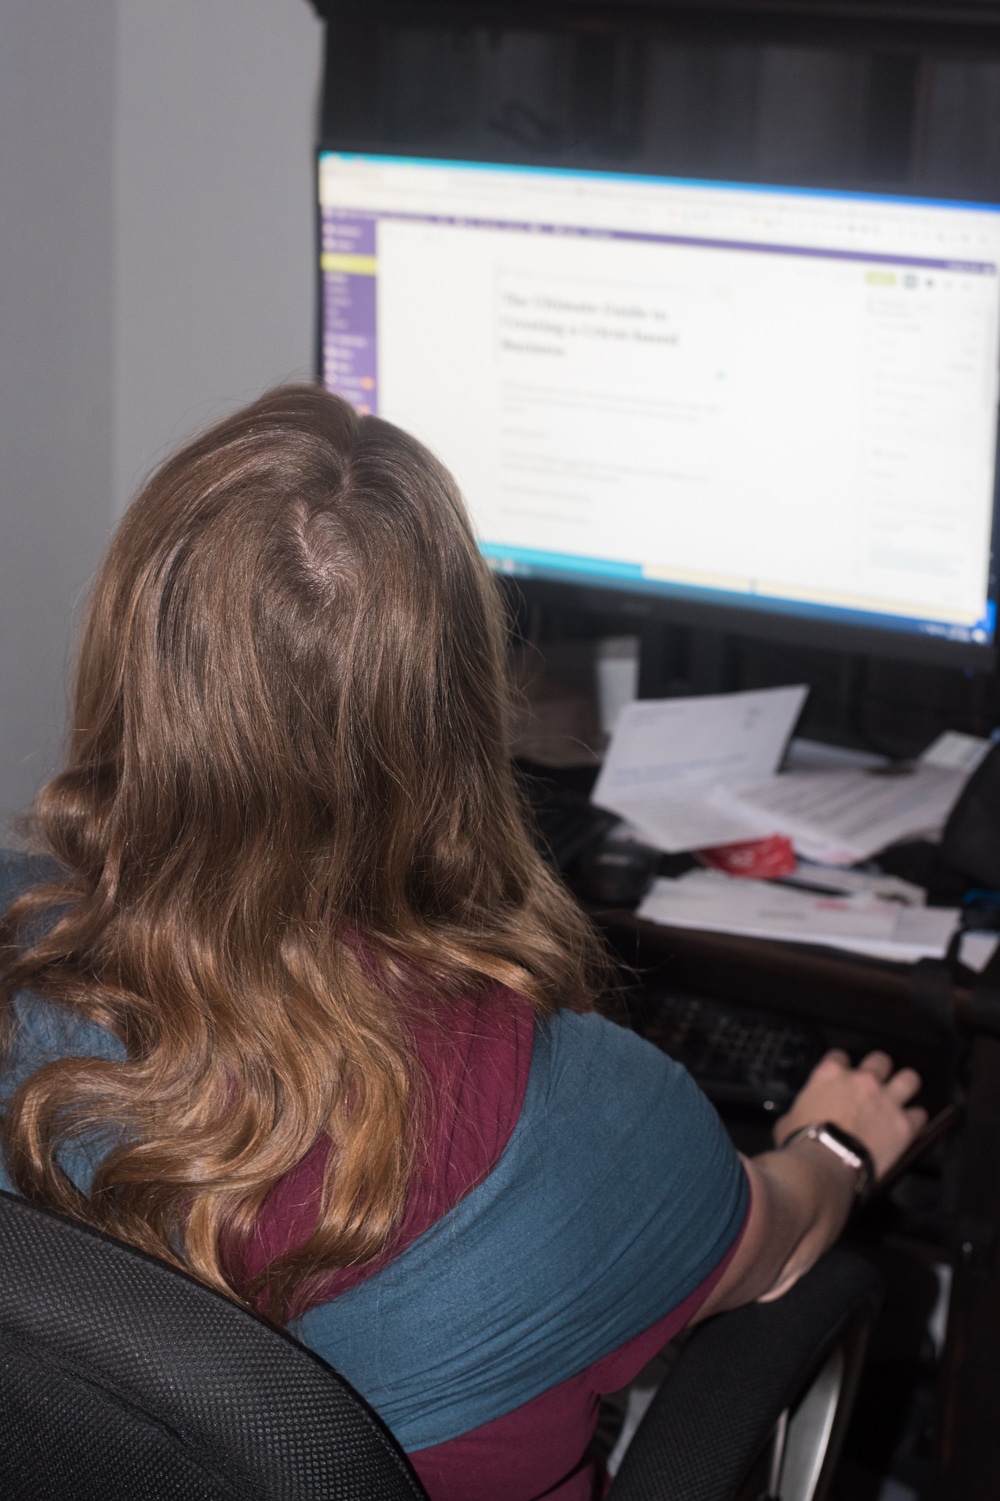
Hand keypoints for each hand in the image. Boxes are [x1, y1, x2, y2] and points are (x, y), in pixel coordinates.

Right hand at [772, 1049, 926, 1181]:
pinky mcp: (902, 1124)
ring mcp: (885, 1100)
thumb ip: (800, 1110)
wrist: (824, 1164)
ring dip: (907, 1086)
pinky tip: (910, 1125)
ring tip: (904, 1094)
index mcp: (830, 1075)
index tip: (843, 1076)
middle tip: (876, 1083)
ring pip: (909, 1079)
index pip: (840, 1056)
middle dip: (880, 1070)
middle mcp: (861, 1081)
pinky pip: (919, 1115)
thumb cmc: (804, 1144)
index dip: (842, 1066)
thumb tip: (798, 1117)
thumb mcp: (789, 1120)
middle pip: (880, 1060)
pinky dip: (916, 1120)